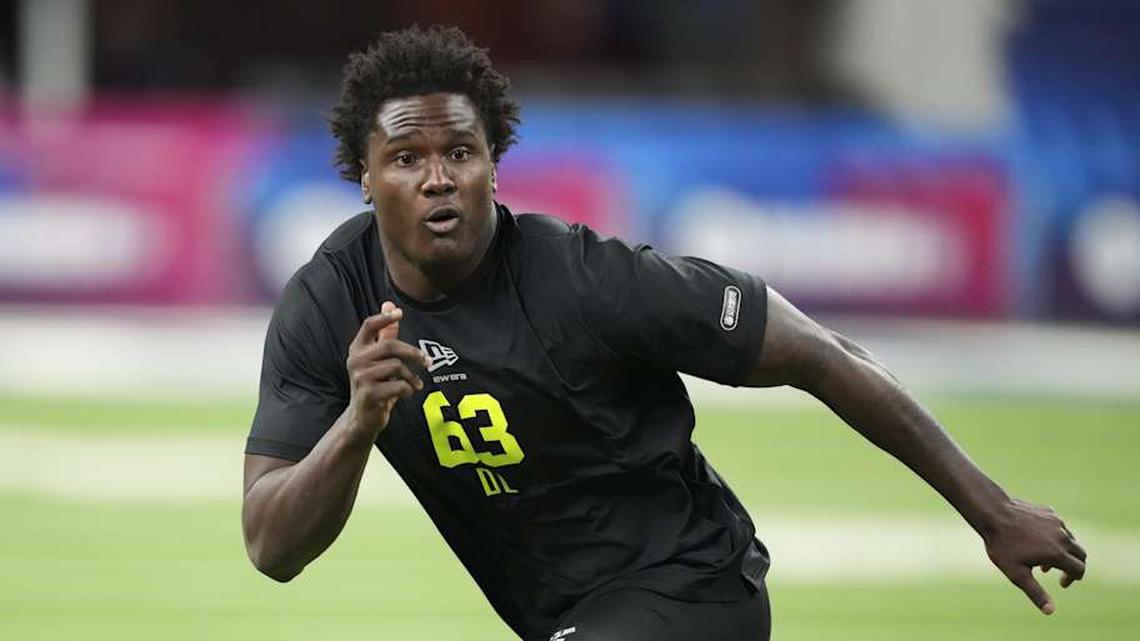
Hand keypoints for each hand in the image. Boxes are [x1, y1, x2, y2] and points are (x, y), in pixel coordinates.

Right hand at [345, 301, 427, 437]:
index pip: (368, 325)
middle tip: (428, 361)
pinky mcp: (368, 395)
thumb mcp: (377, 358)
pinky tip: (407, 393)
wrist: (362, 417)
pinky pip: (399, 386)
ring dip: (411, 376)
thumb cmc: (374, 384)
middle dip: (413, 353)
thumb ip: (384, 333)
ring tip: (415, 383)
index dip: (384, 317)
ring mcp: (360, 378)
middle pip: (390, 346)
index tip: (399, 312)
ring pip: (397, 367)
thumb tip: (389, 304)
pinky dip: (409, 389)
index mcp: (357, 349)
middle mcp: (355, 361)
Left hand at [983, 498, 1086, 614]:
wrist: (993, 513)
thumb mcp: (1017, 573)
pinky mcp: (1048, 511)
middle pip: (1080, 554)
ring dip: (1063, 551)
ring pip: (1070, 539)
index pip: (1079, 569)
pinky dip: (1055, 536)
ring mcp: (1056, 521)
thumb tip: (1050, 611)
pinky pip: (1059, 526)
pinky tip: (1037, 540)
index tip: (1061, 584)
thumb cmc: (1002, 545)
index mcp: (1058, 552)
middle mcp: (1062, 536)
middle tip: (1059, 573)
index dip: (1073, 579)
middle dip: (1073, 565)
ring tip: (1042, 560)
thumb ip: (1036, 592)